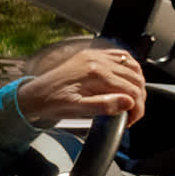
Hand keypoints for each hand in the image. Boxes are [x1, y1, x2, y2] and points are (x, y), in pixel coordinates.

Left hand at [14, 44, 145, 125]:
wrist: (35, 94)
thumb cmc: (53, 102)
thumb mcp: (77, 109)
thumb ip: (103, 106)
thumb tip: (128, 102)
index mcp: (95, 74)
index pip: (131, 91)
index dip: (137, 108)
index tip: (132, 120)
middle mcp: (97, 61)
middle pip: (135, 78)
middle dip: (139, 98)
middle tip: (132, 113)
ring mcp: (95, 55)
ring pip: (132, 66)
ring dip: (137, 83)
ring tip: (131, 100)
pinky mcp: (93, 55)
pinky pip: (121, 57)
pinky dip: (130, 68)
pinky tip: (128, 80)